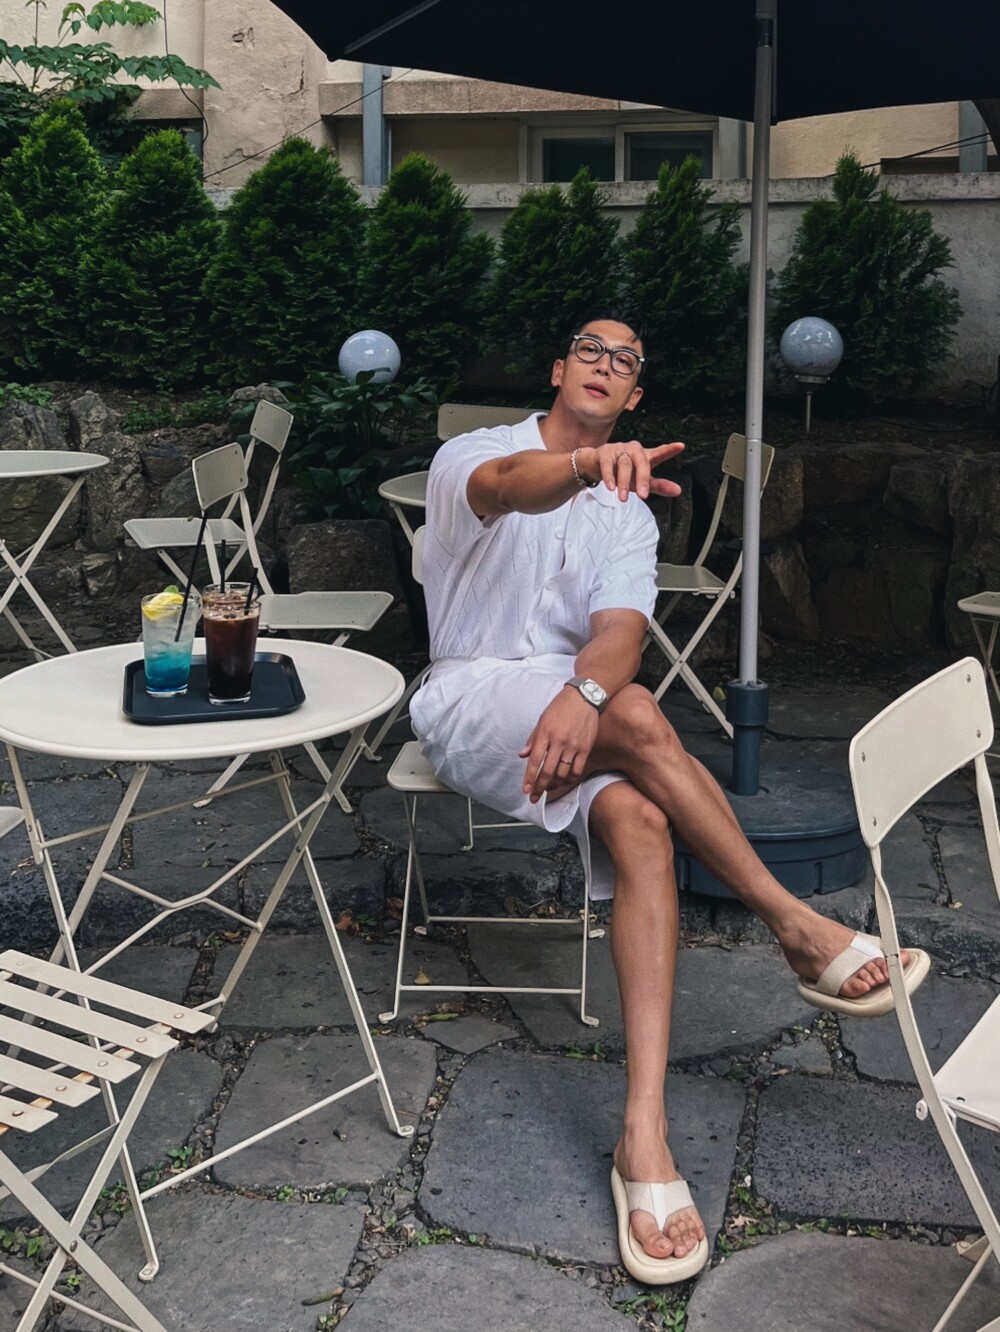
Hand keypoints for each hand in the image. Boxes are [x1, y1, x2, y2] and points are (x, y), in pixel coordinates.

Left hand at [519, 688, 599, 803]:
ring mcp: (573, 745)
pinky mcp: (585, 748)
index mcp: (545, 733)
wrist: (584, 697)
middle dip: (539, 787)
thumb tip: (522, 755)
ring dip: (554, 784)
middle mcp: (558, 741)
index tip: (526, 790)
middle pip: (547, 771)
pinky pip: (577, 769)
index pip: (535, 761)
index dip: (529, 778)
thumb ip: (533, 739)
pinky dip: (570, 778)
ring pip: (562, 773)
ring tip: (548, 788)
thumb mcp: (542, 720)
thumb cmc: (560, 707)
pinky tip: (565, 780)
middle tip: (534, 798)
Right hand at [580, 440, 683, 501]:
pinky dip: (609, 477)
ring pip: (624, 464)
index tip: (681, 446)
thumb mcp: (641, 481)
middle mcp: (634, 450)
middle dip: (642, 479)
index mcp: (645, 456)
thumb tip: (678, 491)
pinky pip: (607, 465)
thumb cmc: (622, 472)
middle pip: (641, 462)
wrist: (595, 465)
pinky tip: (611, 487)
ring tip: (623, 498)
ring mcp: (619, 449)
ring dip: (623, 482)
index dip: (669, 450)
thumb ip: (659, 486)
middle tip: (642, 495)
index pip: (659, 452)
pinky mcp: (605, 453)